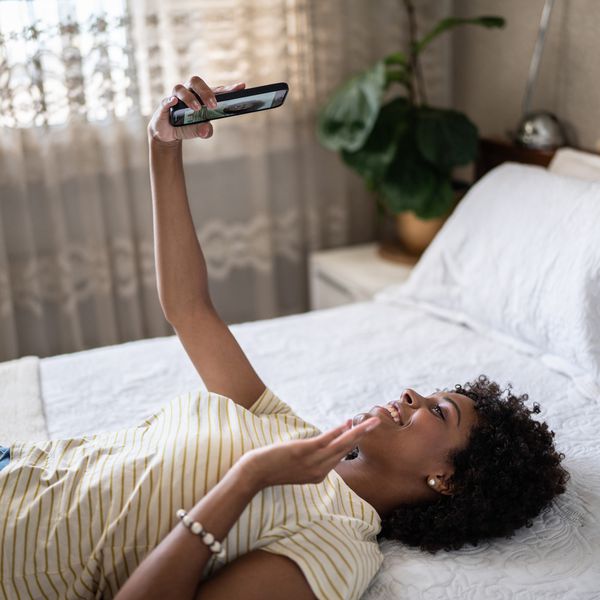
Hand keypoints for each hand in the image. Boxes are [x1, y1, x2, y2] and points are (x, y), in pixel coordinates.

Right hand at [147, 75, 245, 144]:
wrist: (168, 133)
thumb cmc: (187, 126)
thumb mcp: (198, 131)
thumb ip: (204, 131)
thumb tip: (206, 129)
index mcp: (201, 96)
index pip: (216, 89)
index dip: (228, 89)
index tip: (241, 87)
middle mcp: (188, 92)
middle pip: (196, 82)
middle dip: (206, 92)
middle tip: (213, 105)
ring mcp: (175, 97)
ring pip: (181, 89)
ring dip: (190, 98)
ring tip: (197, 108)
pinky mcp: (163, 106)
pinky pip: (165, 101)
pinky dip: (169, 101)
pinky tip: (173, 102)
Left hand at [236, 416, 380, 488]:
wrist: (254, 473)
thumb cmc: (271, 468)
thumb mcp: (294, 468)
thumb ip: (307, 461)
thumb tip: (316, 446)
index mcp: (319, 476)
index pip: (339, 455)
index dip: (350, 440)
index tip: (357, 427)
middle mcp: (320, 471)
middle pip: (346, 450)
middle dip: (362, 435)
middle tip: (376, 423)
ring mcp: (313, 462)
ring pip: (341, 445)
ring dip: (357, 432)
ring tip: (371, 422)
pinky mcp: (304, 452)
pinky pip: (326, 441)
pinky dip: (338, 431)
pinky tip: (346, 423)